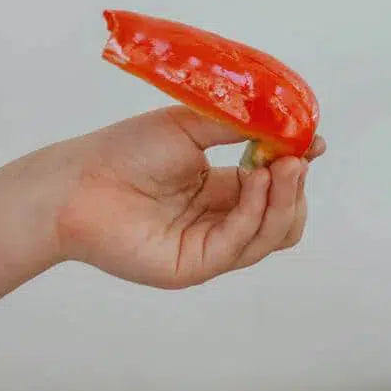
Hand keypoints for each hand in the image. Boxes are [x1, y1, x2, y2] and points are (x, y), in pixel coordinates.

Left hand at [53, 105, 325, 288]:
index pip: (277, 187)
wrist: (78, 183)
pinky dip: (255, 211)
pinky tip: (252, 181)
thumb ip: (241, 126)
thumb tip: (294, 127)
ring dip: (283, 199)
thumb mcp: (192, 125)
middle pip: (285, 217)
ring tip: (277, 165)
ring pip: (274, 235)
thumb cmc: (125, 151)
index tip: (313, 143)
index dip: (297, 167)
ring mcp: (213, 247)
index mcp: (222, 190)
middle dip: (296, 186)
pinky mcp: (199, 266)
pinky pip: (243, 244)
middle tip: (295, 156)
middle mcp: (222, 221)